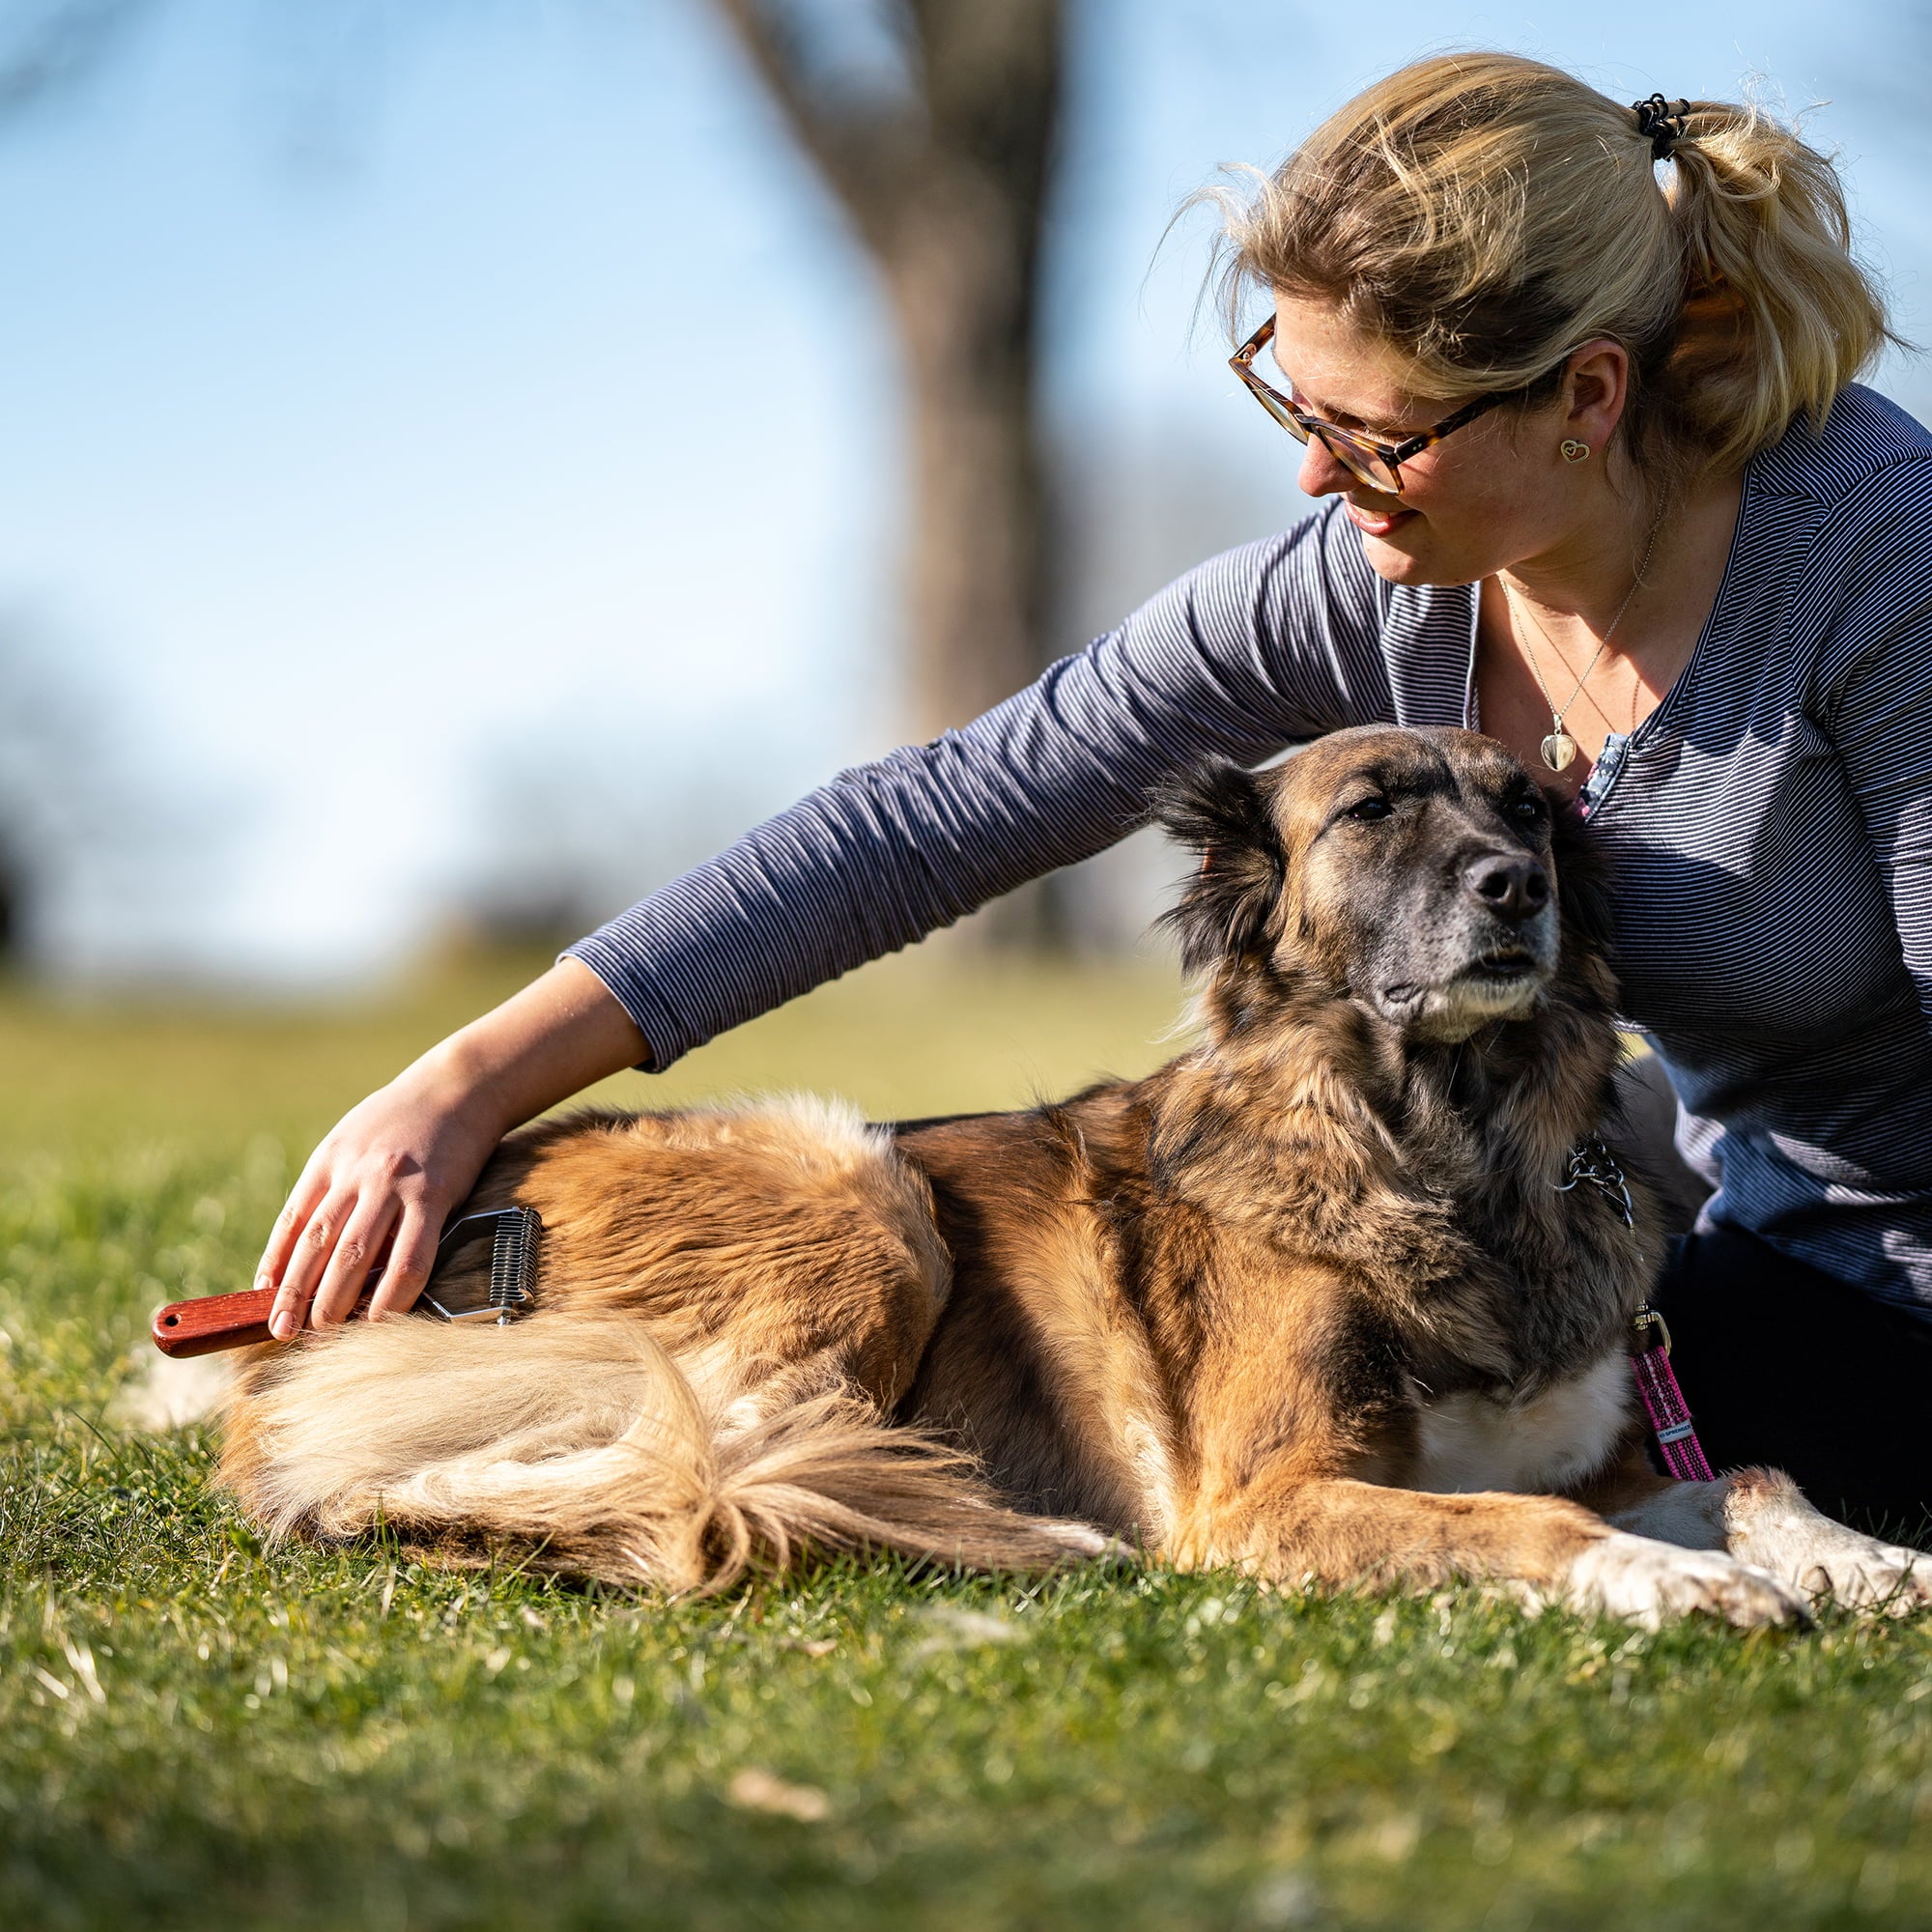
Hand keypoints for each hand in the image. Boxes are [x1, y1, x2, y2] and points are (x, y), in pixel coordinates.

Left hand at [254, 958, 649, 1337]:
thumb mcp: (355, 1137)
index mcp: (330, 1160)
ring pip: (354, 1256)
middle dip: (295, 1293)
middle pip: (315, 1244)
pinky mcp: (433, 1196)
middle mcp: (354, 1173)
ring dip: (334, 1301)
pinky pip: (410, 1257)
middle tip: (285, 1332)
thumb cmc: (407, 1117)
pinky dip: (392, 1294)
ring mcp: (393, 1185)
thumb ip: (334, 1183)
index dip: (274, 1265)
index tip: (263, 1298)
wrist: (461, 1084)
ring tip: (325, 1332)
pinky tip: (382, 1318)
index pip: (291, 1222)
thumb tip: (312, 1241)